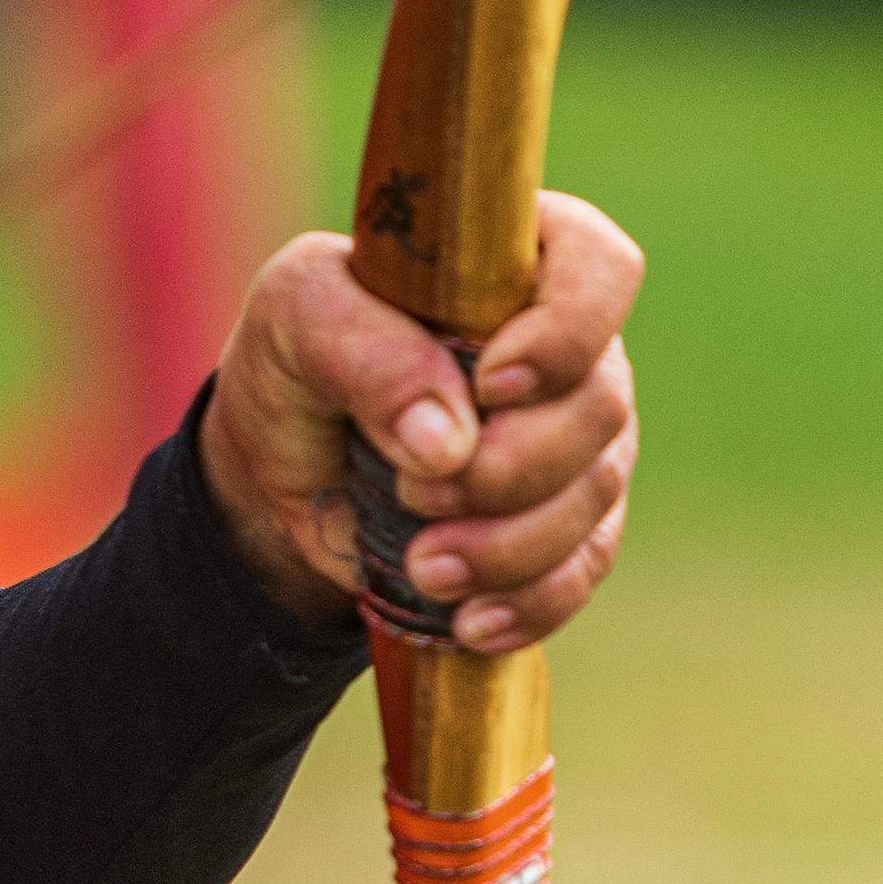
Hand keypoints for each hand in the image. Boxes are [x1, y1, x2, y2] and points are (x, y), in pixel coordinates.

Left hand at [199, 193, 641, 653]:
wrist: (282, 470)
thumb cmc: (300, 355)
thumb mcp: (297, 316)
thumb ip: (366, 351)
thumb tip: (447, 441)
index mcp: (518, 263)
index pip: (600, 268)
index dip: (565, 330)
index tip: (488, 382)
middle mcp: (569, 348)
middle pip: (599, 404)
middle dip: (510, 466)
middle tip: (414, 493)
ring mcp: (578, 441)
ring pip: (593, 495)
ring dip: (508, 545)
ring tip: (422, 567)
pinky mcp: (568, 525)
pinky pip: (581, 570)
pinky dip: (528, 601)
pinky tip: (469, 620)